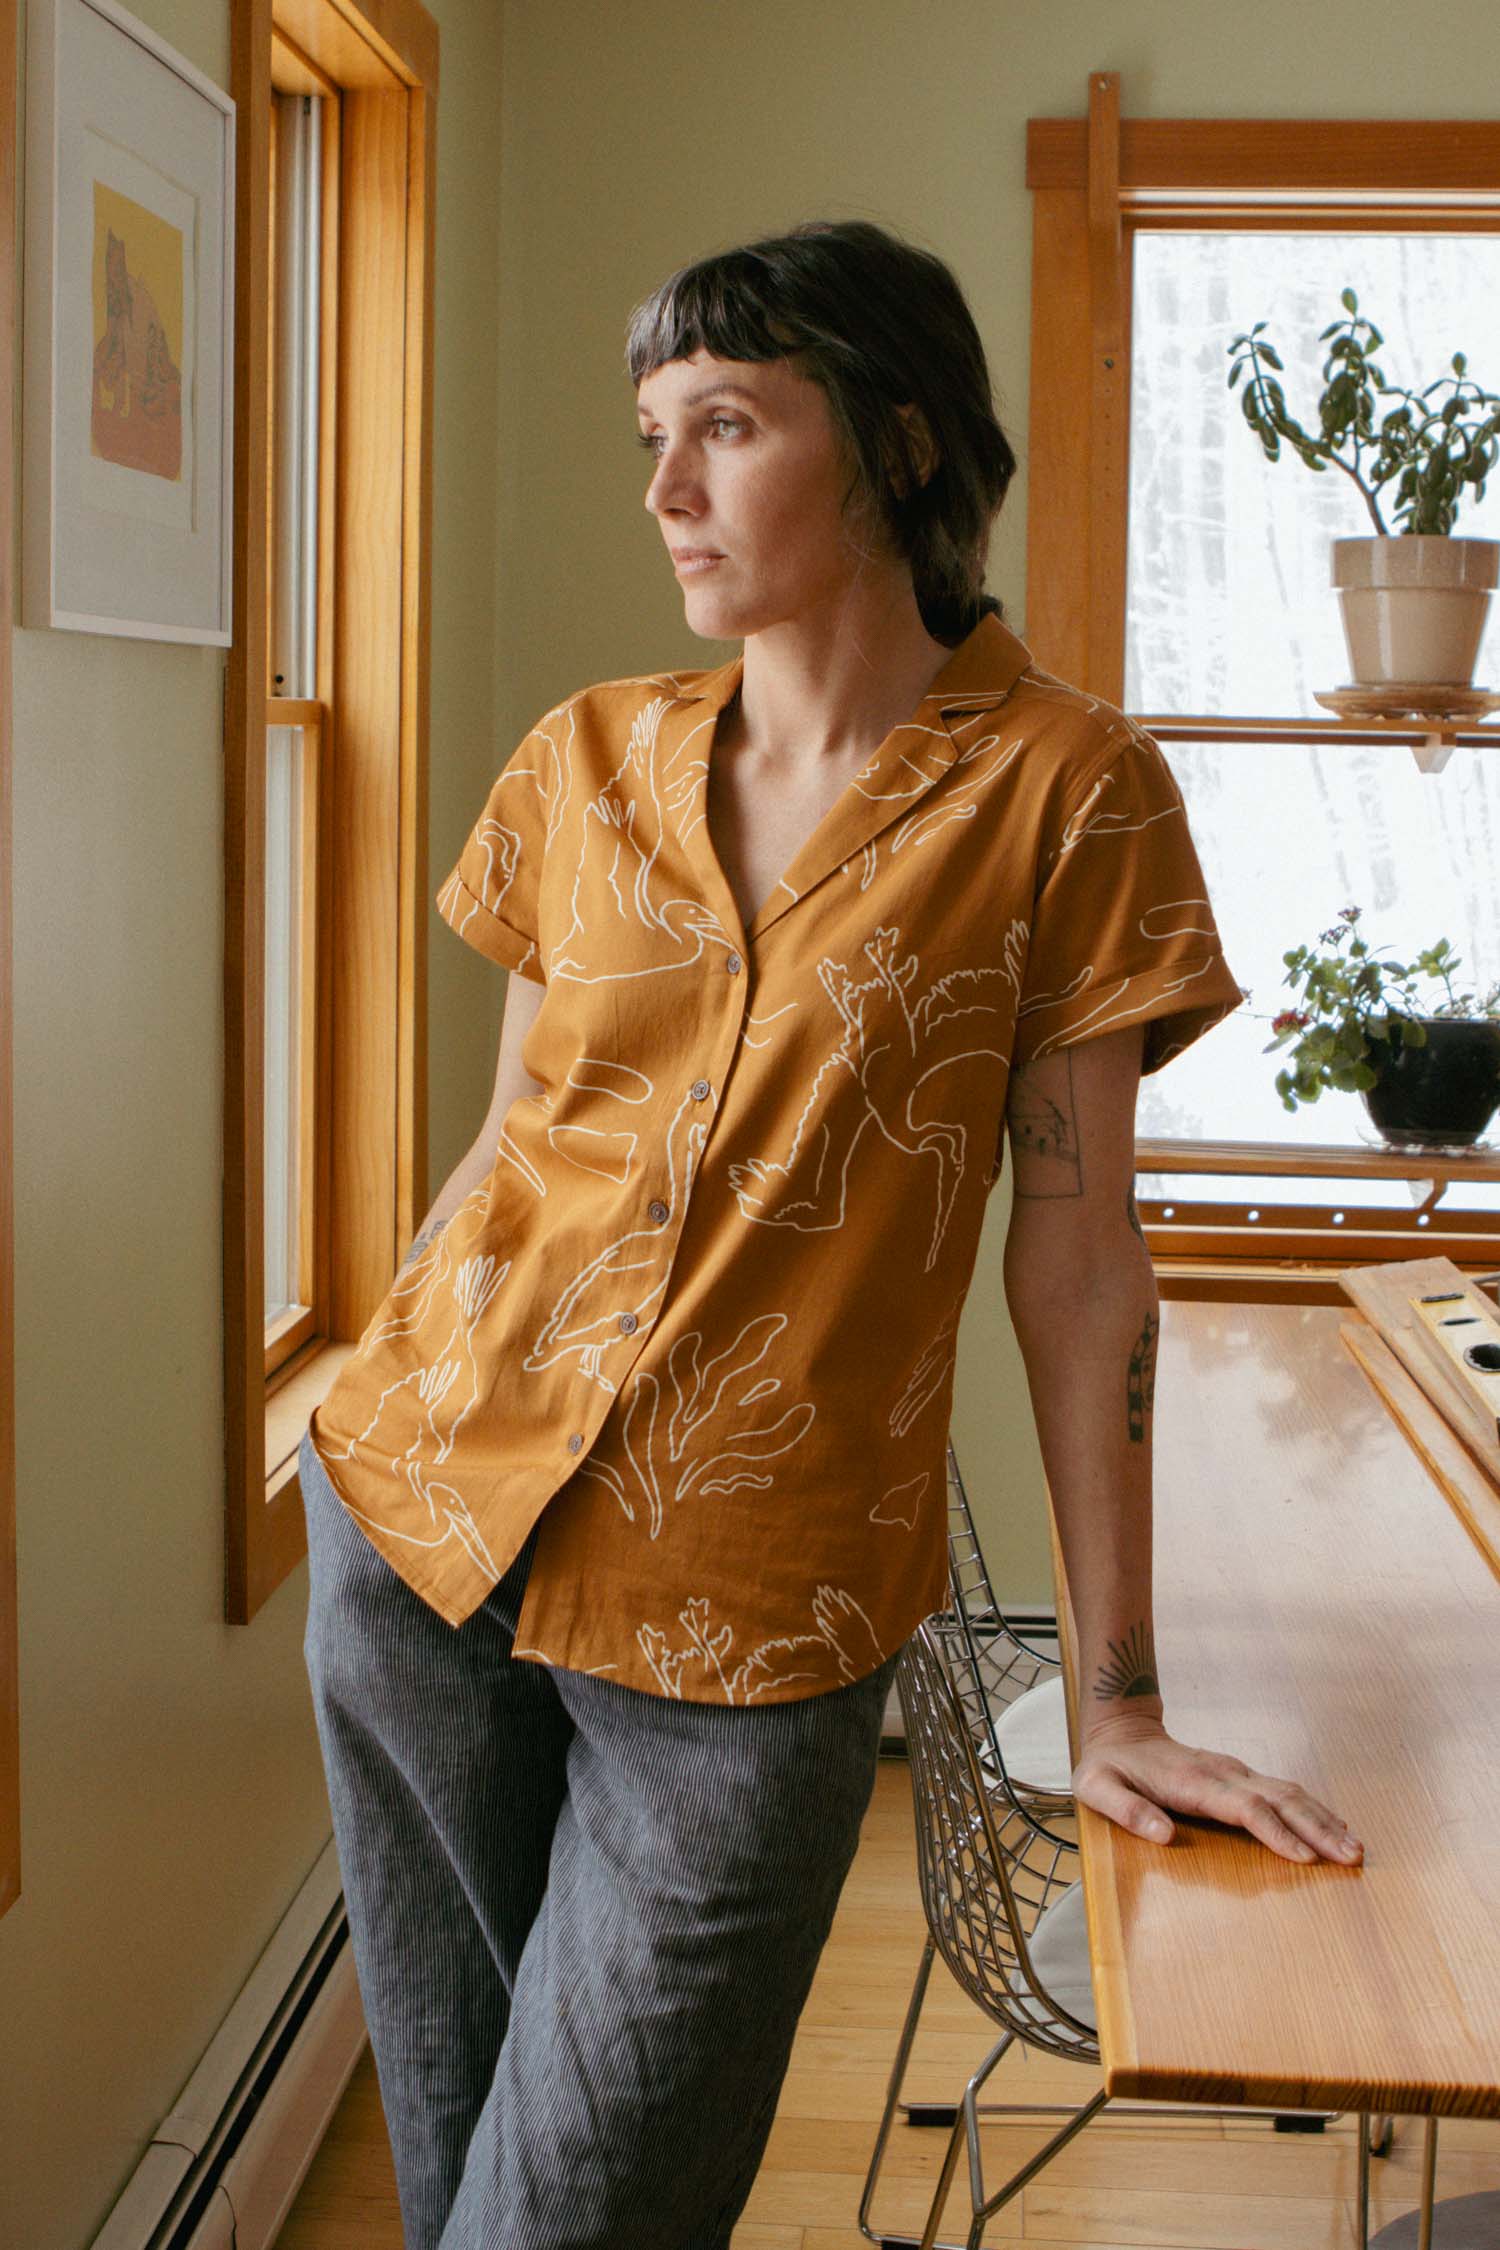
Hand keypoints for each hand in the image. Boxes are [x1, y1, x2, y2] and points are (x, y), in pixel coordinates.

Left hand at [1073, 1713, 1363, 1865]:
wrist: (1121, 1731)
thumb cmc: (1108, 1767)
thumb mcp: (1097, 1787)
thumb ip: (1127, 1810)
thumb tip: (1163, 1836)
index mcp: (1193, 1782)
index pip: (1244, 1807)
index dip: (1276, 1832)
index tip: (1306, 1858)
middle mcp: (1223, 1773)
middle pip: (1280, 1798)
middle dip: (1318, 1828)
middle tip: (1353, 1858)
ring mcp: (1235, 1772)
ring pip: (1290, 1792)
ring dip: (1324, 1819)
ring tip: (1356, 1848)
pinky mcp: (1241, 1777)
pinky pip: (1285, 1792)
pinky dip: (1314, 1810)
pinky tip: (1335, 1828)